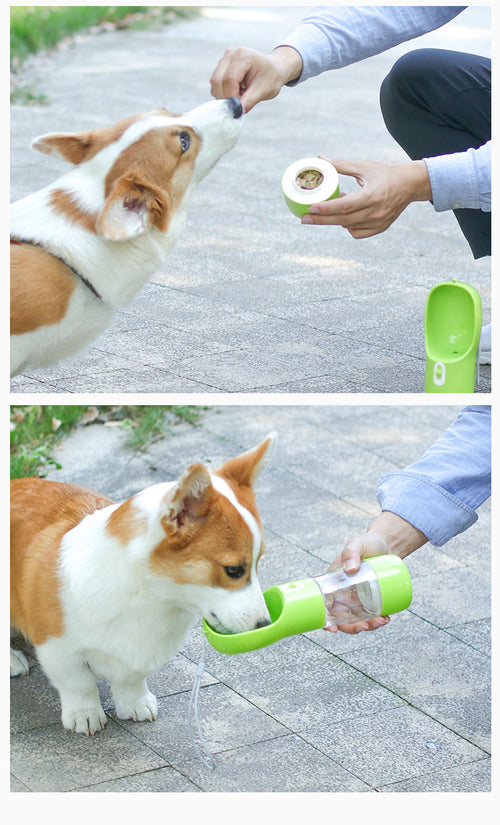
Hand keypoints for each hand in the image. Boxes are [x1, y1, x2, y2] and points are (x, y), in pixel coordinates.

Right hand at [210, 46, 301, 111]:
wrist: (274, 68)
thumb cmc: (271, 78)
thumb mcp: (264, 90)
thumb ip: (249, 101)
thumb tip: (236, 112)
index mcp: (243, 56)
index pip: (229, 80)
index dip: (231, 97)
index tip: (239, 108)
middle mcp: (231, 54)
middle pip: (217, 81)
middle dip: (226, 97)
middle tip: (240, 104)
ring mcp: (225, 58)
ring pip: (215, 83)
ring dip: (225, 95)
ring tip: (241, 95)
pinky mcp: (222, 65)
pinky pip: (216, 83)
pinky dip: (224, 92)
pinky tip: (237, 91)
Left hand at [301, 158, 431, 237]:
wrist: (412, 183)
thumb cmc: (387, 172)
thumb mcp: (365, 166)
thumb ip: (342, 165)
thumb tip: (321, 159)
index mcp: (372, 195)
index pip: (344, 206)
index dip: (325, 209)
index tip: (310, 208)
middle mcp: (375, 211)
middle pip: (342, 220)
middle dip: (321, 220)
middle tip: (303, 219)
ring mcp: (379, 222)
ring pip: (348, 227)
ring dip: (334, 220)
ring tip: (325, 210)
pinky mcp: (381, 227)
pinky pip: (358, 233)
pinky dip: (348, 226)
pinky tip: (344, 217)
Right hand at [324, 512, 427, 634]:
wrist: (387, 544)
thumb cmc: (367, 543)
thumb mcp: (357, 544)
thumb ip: (351, 552)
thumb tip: (350, 569)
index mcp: (333, 583)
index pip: (325, 606)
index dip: (326, 622)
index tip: (332, 630)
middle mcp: (344, 594)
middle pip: (342, 618)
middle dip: (352, 628)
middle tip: (365, 626)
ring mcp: (359, 598)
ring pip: (359, 619)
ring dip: (368, 626)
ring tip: (381, 621)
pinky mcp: (372, 599)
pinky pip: (372, 614)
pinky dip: (378, 620)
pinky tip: (386, 618)